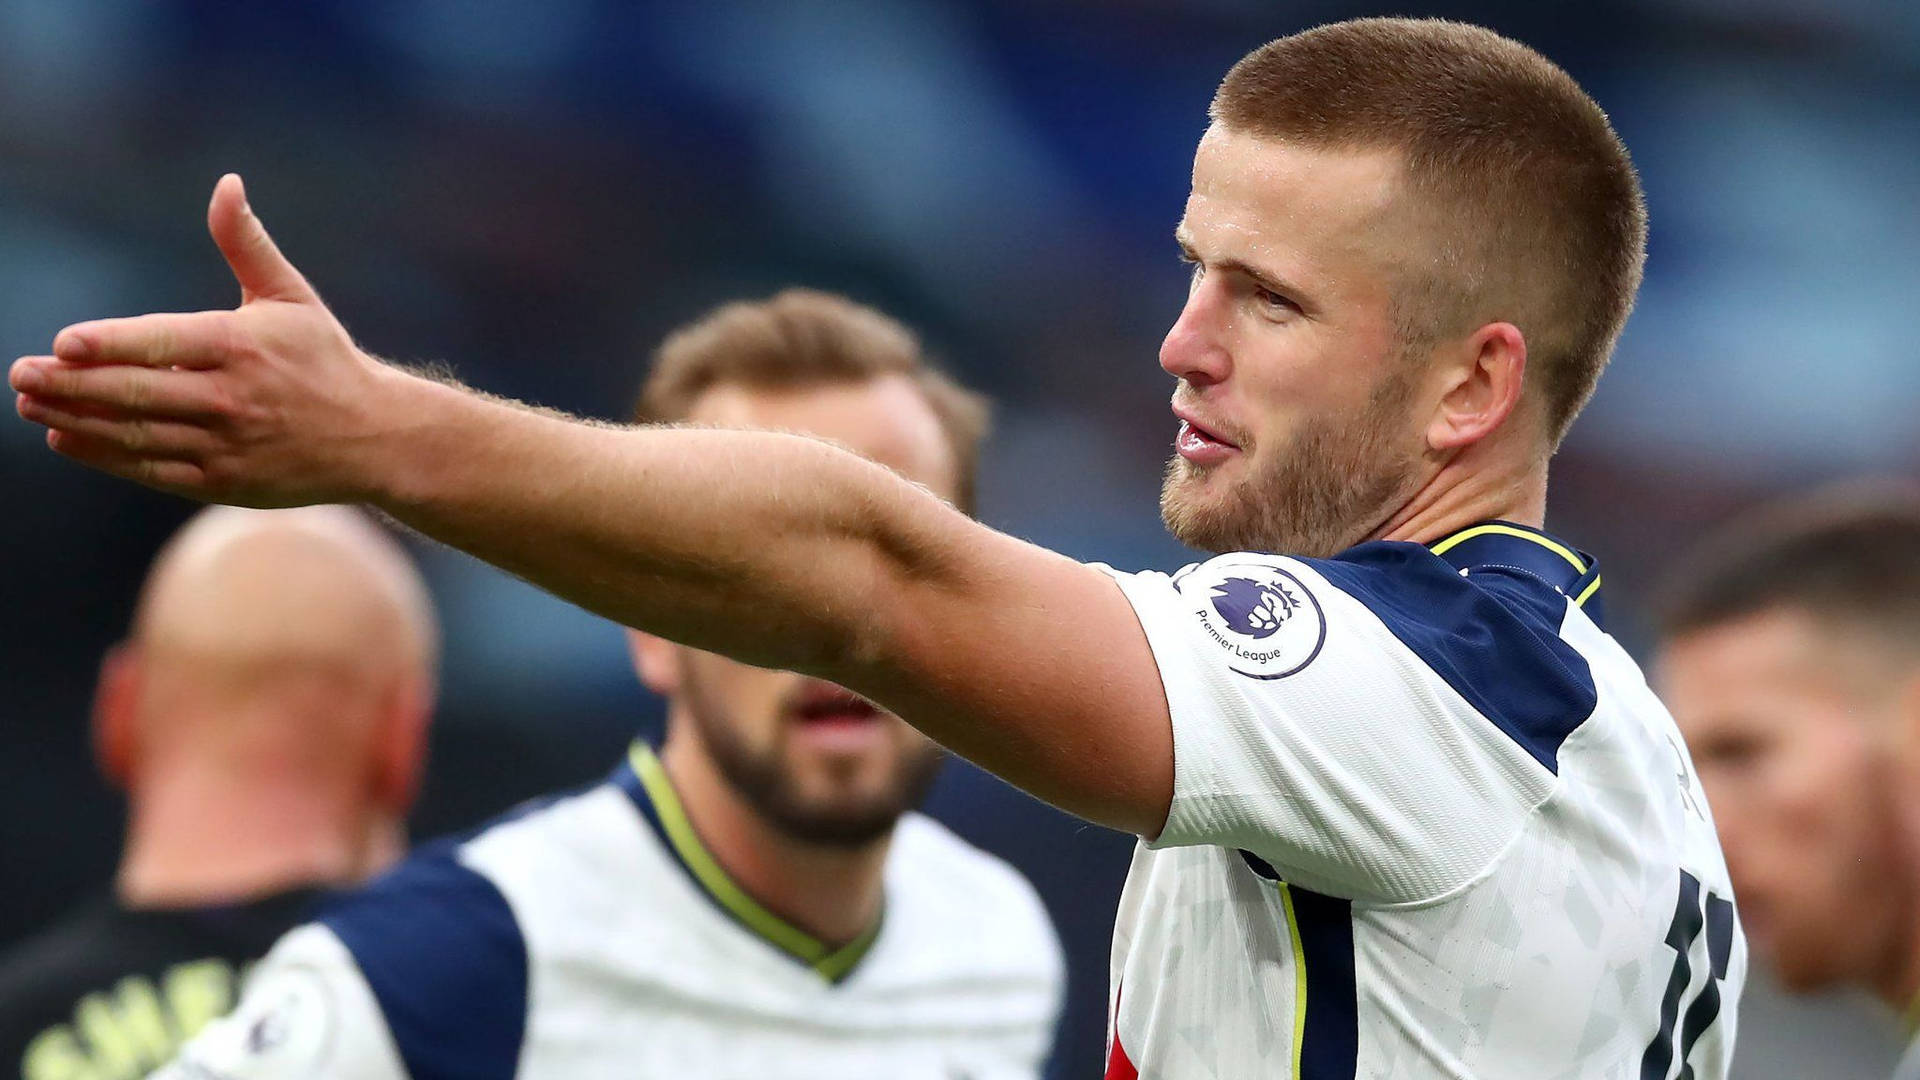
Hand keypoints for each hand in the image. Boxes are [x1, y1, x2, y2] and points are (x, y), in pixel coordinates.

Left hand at [10, 174, 409, 506]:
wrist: (373, 437)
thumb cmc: (324, 359)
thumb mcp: (291, 296)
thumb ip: (246, 243)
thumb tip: (226, 183)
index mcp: (243, 346)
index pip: (163, 344)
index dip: (110, 344)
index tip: (61, 343)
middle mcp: (232, 398)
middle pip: (137, 393)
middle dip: (72, 385)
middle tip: (20, 374)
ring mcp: (226, 445)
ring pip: (136, 434)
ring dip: (76, 419)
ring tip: (30, 402)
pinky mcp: (224, 482)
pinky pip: (152, 470)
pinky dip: (105, 455)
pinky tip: (66, 436)